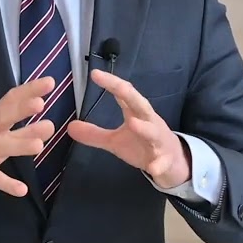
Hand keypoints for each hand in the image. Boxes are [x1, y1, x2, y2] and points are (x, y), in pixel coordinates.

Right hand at [0, 76, 56, 198]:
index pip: (11, 100)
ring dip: (19, 145)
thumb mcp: (2, 136)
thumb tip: (51, 124)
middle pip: (2, 118)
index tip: (49, 82)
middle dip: (20, 110)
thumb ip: (26, 131)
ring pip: (0, 148)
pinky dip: (8, 184)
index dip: (29, 90)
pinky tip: (22, 190)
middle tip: (40, 104)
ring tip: (39, 145)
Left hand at [68, 69, 190, 188]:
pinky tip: (153, 168)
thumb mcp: (116, 140)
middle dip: (129, 95)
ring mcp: (158, 140)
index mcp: (137, 113)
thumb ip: (94, 133)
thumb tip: (70, 127)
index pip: (124, 93)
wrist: (172, 162)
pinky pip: (162, 161)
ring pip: (152, 132)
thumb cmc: (143, 144)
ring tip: (133, 124)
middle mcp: (149, 122)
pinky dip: (158, 164)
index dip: (111, 83)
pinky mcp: (164, 159)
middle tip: (117, 86)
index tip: (95, 74)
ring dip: (144, 128)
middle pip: (140, 104)